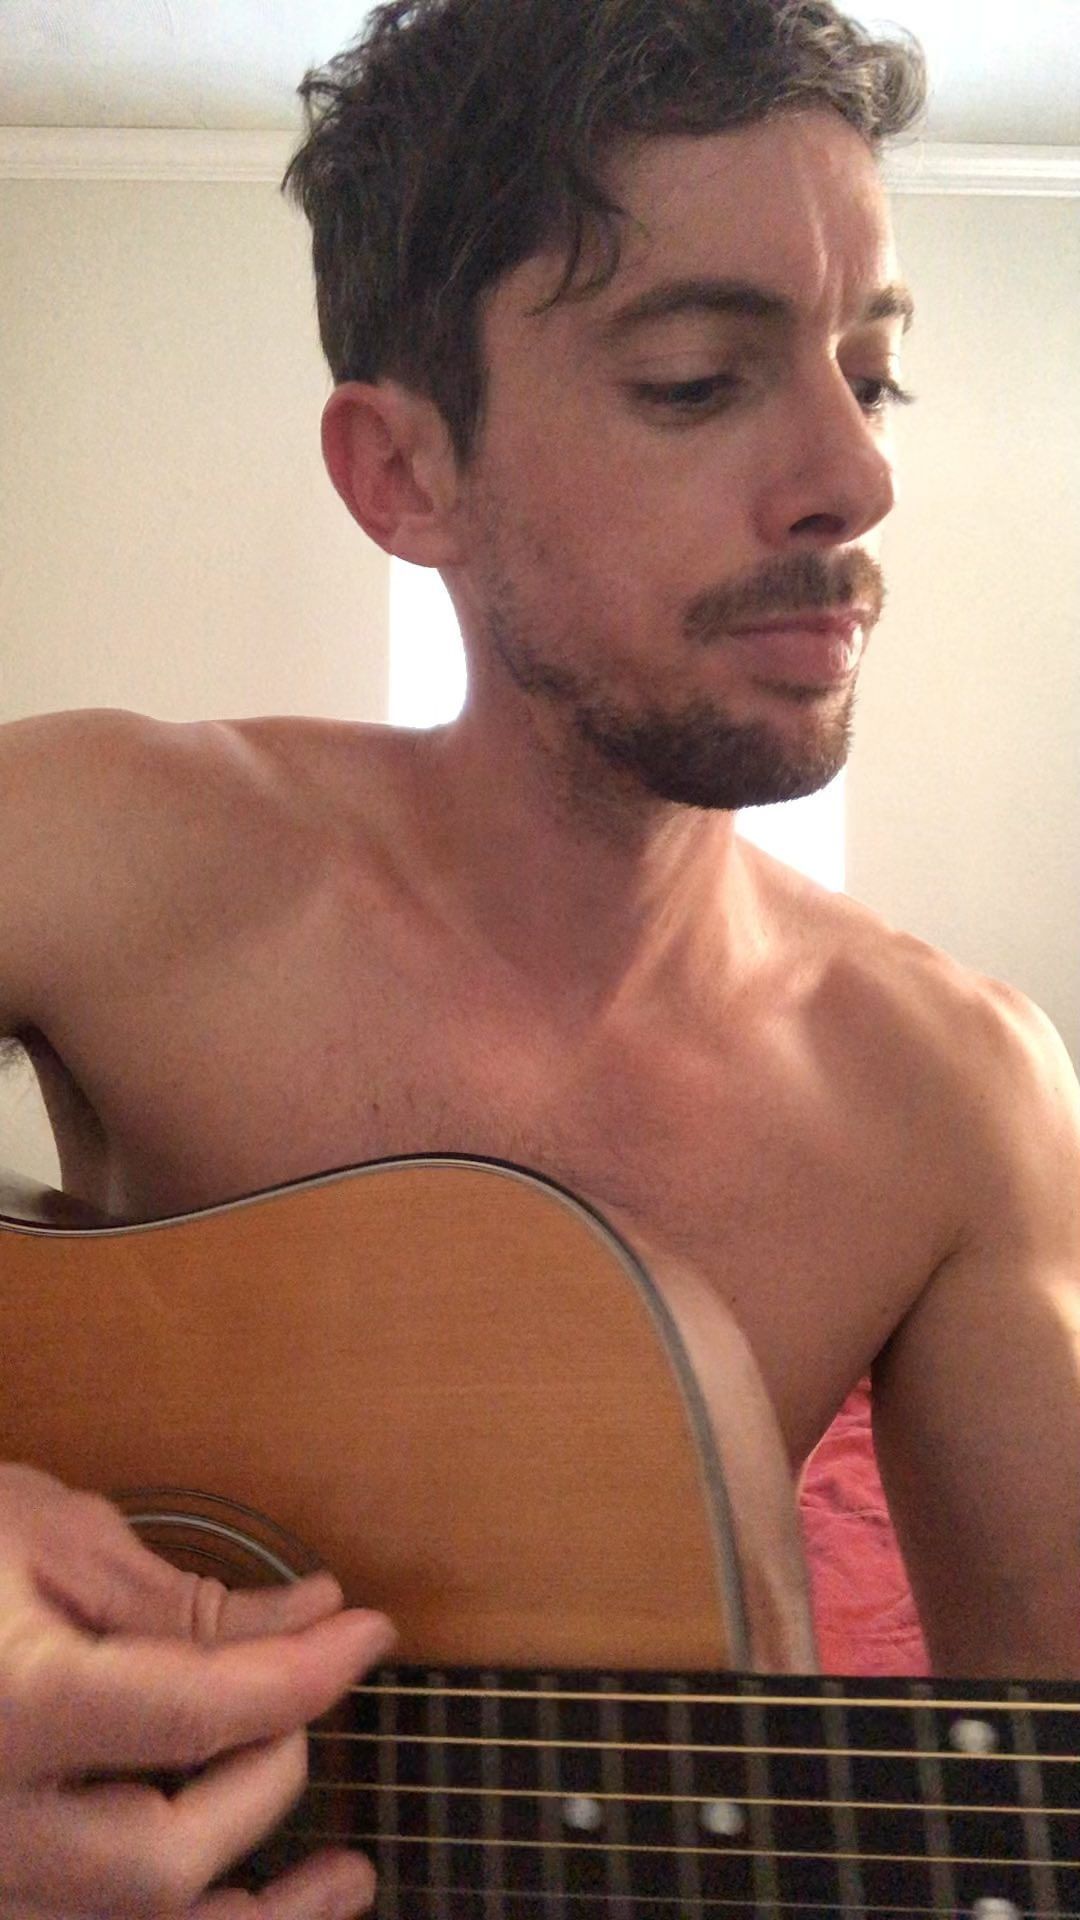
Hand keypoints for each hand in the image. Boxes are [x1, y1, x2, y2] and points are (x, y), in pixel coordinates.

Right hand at [0, 1463, 395, 1916]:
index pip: (185, 1712)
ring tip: (348, 1877)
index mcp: (3, 1705)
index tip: (365, 1635)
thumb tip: (311, 1616)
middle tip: (298, 1703)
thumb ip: (178, 1599)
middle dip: (260, 1785)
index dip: (298, 1677)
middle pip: (153, 1865)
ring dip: (252, 1916)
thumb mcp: (45, 1539)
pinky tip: (254, 1909)